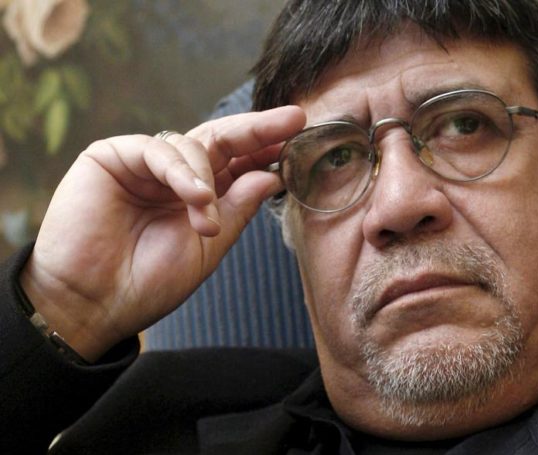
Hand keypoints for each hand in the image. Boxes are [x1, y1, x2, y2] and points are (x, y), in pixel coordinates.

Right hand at [19, 106, 305, 360]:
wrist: (94, 304)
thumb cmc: (149, 283)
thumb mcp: (208, 248)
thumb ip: (237, 209)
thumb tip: (272, 175)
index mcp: (198, 195)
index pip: (237, 161)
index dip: (267, 147)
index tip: (301, 133)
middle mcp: (174, 174)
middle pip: (222, 139)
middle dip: (258, 130)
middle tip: (293, 119)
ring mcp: (144, 163)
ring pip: (193, 145)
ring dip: (208, 180)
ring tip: (207, 224)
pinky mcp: (112, 156)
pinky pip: (157, 151)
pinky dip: (181, 172)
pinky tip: (194, 198)